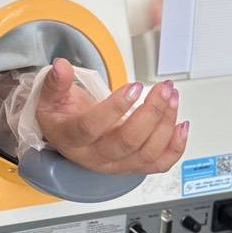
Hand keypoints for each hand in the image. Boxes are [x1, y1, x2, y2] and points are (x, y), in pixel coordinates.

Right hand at [35, 58, 188, 176]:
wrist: (68, 137)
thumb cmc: (62, 118)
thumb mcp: (50, 98)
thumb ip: (56, 82)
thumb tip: (61, 66)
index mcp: (73, 139)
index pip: (93, 127)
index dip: (116, 108)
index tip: (135, 87)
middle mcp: (95, 157)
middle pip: (127, 142)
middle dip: (151, 113)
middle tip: (163, 89)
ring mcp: (117, 164)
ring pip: (147, 153)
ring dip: (165, 124)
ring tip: (172, 97)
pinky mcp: (134, 166)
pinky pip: (159, 164)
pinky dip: (176, 147)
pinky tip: (181, 124)